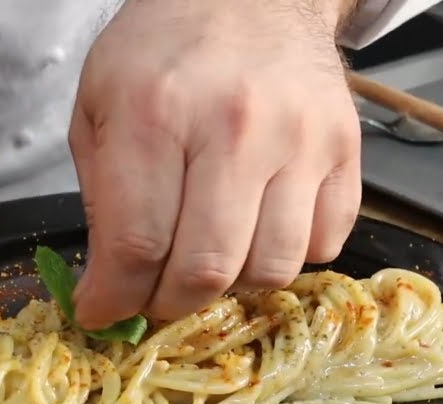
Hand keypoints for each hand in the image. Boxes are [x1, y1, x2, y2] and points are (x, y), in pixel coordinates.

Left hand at [69, 0, 361, 328]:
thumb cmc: (162, 53)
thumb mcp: (97, 106)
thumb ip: (100, 199)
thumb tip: (108, 287)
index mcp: (156, 112)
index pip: (136, 244)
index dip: (114, 298)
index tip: (103, 312)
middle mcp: (234, 126)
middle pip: (205, 269)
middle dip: (168, 304)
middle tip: (152, 297)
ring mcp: (300, 138)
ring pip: (270, 270)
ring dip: (231, 286)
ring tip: (206, 257)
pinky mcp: (344, 150)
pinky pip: (323, 246)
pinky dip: (285, 256)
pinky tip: (254, 228)